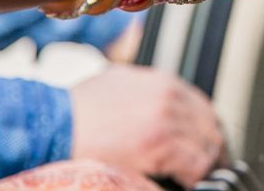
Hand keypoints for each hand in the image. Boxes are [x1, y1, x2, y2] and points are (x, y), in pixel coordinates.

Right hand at [69, 65, 224, 188]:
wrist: (53, 125)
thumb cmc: (77, 110)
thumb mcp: (118, 82)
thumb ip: (146, 89)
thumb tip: (160, 102)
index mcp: (162, 82)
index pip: (202, 107)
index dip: (206, 129)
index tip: (205, 144)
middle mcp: (169, 96)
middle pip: (210, 126)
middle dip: (210, 147)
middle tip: (210, 165)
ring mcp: (166, 119)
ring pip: (207, 146)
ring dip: (205, 164)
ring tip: (198, 176)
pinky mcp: (160, 145)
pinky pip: (196, 164)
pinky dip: (195, 176)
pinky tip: (185, 182)